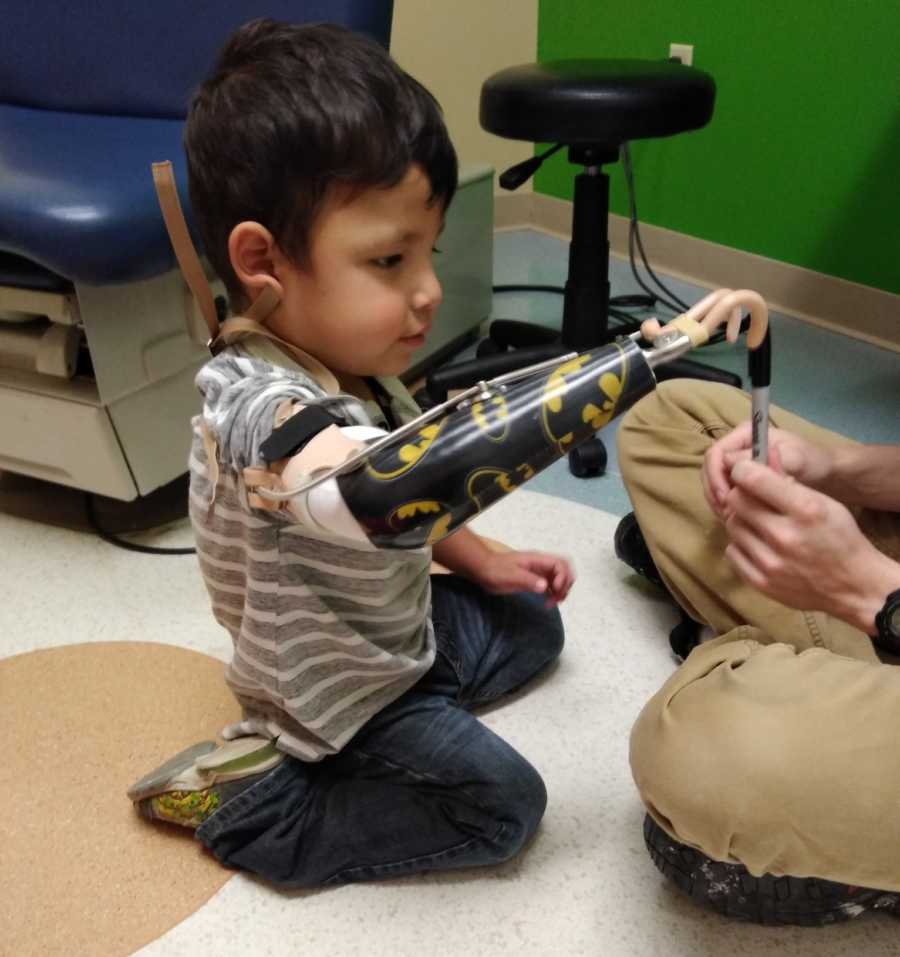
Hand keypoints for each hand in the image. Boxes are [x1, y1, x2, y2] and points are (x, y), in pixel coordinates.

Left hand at [476, 550, 574, 606]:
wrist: (483, 570)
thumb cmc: (494, 570)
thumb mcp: (510, 576)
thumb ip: (527, 580)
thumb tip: (545, 586)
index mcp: (537, 560)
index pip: (560, 564)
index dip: (562, 577)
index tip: (554, 590)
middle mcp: (540, 565)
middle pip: (564, 569)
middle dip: (566, 584)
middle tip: (557, 598)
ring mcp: (538, 572)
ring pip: (559, 578)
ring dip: (561, 590)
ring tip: (553, 603)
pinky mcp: (534, 580)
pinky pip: (551, 585)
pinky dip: (554, 593)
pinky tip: (548, 602)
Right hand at [702, 421, 835, 519]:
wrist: (828, 473)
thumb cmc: (813, 462)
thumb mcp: (794, 458)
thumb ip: (765, 459)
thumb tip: (730, 463)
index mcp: (744, 435)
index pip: (715, 454)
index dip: (715, 476)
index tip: (726, 498)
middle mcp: (736, 448)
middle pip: (709, 469)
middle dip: (714, 492)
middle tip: (726, 513)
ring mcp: (737, 465)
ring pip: (713, 483)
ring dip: (718, 501)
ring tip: (731, 519)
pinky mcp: (740, 480)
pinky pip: (723, 493)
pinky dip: (725, 506)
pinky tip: (736, 519)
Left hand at [722, 459, 898, 630]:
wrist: (854, 586)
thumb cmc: (840, 538)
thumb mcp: (825, 502)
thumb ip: (790, 482)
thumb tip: (761, 457)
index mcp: (805, 510)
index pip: (753, 479)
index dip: (744, 471)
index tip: (744, 472)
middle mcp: (784, 536)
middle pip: (736, 501)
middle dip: (741, 495)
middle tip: (752, 499)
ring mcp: (770, 562)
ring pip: (731, 525)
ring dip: (741, 520)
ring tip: (759, 523)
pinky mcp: (760, 582)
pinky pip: (731, 551)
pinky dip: (741, 545)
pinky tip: (758, 545)